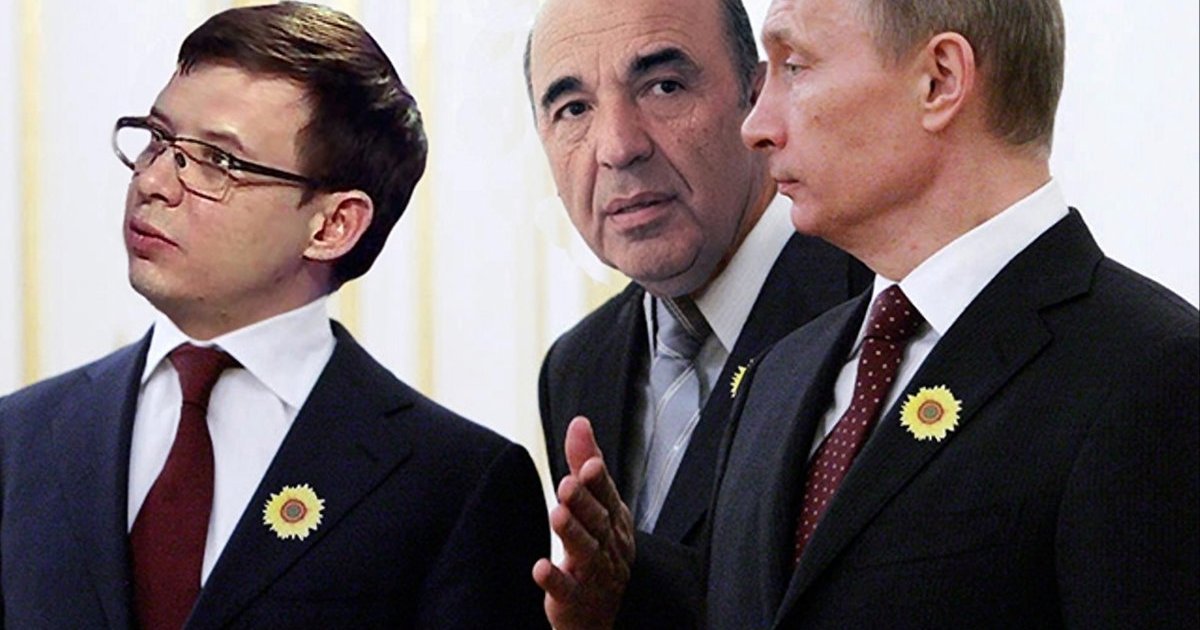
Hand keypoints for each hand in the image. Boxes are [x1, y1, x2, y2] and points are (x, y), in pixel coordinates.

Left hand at [533, 416, 635, 628]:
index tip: (588, 465)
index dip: (599, 481)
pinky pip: (567, 590)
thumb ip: (584, 462)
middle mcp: (607, 545)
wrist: (599, 611)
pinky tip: (541, 567)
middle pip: (597, 521)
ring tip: (558, 514)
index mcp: (613, 519)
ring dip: (572, 532)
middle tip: (568, 484)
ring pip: (586, 552)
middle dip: (584, 502)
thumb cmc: (600, 550)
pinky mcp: (576, 600)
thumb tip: (580, 423)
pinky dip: (555, 579)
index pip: (607, 495)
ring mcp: (594, 574)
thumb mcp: (595, 504)